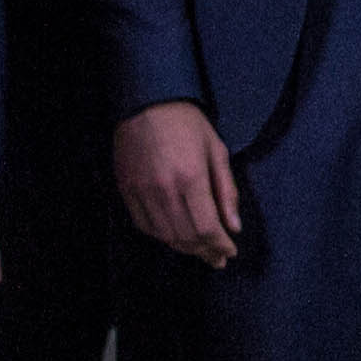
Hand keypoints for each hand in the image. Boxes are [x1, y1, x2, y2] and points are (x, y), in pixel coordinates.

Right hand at [113, 102, 244, 266]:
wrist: (147, 102)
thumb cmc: (187, 123)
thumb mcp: (217, 150)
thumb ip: (227, 191)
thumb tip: (234, 227)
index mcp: (191, 178)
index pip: (207, 228)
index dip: (220, 246)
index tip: (229, 252)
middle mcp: (164, 189)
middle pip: (186, 237)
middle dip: (205, 252)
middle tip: (217, 259)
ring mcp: (142, 191)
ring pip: (165, 235)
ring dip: (185, 248)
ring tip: (199, 250)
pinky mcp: (126, 190)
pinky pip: (144, 225)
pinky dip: (161, 236)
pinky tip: (174, 236)